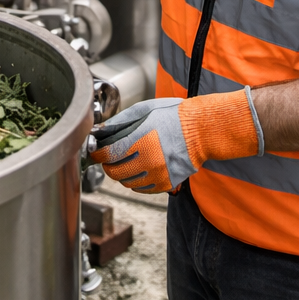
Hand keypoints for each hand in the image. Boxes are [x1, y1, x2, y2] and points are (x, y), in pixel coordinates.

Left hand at [90, 90, 263, 193]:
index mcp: (140, 140)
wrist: (201, 130)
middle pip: (114, 172)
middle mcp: (148, 160)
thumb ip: (120, 122)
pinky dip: (137, 181)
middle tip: (111, 157)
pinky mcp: (166, 184)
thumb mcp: (144, 110)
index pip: (107, 154)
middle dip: (109, 164)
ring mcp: (157, 175)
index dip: (98, 153)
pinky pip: (142, 189)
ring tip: (128, 161)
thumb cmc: (173, 116)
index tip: (96, 151)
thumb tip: (101, 131)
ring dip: (123, 173)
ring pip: (126, 182)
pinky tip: (141, 169)